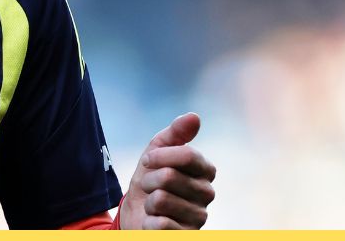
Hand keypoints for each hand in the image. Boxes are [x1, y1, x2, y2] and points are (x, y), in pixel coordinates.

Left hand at [119, 112, 216, 228]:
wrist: (137, 215)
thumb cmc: (150, 181)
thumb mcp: (156, 153)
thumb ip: (175, 134)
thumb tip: (194, 116)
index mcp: (204, 171)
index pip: (187, 155)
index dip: (160, 156)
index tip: (148, 160)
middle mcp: (207, 194)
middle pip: (169, 176)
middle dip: (149, 180)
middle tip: (150, 188)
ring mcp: (199, 217)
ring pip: (161, 199)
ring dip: (148, 202)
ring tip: (153, 205)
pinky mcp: (188, 236)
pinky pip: (161, 224)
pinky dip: (149, 222)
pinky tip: (155, 223)